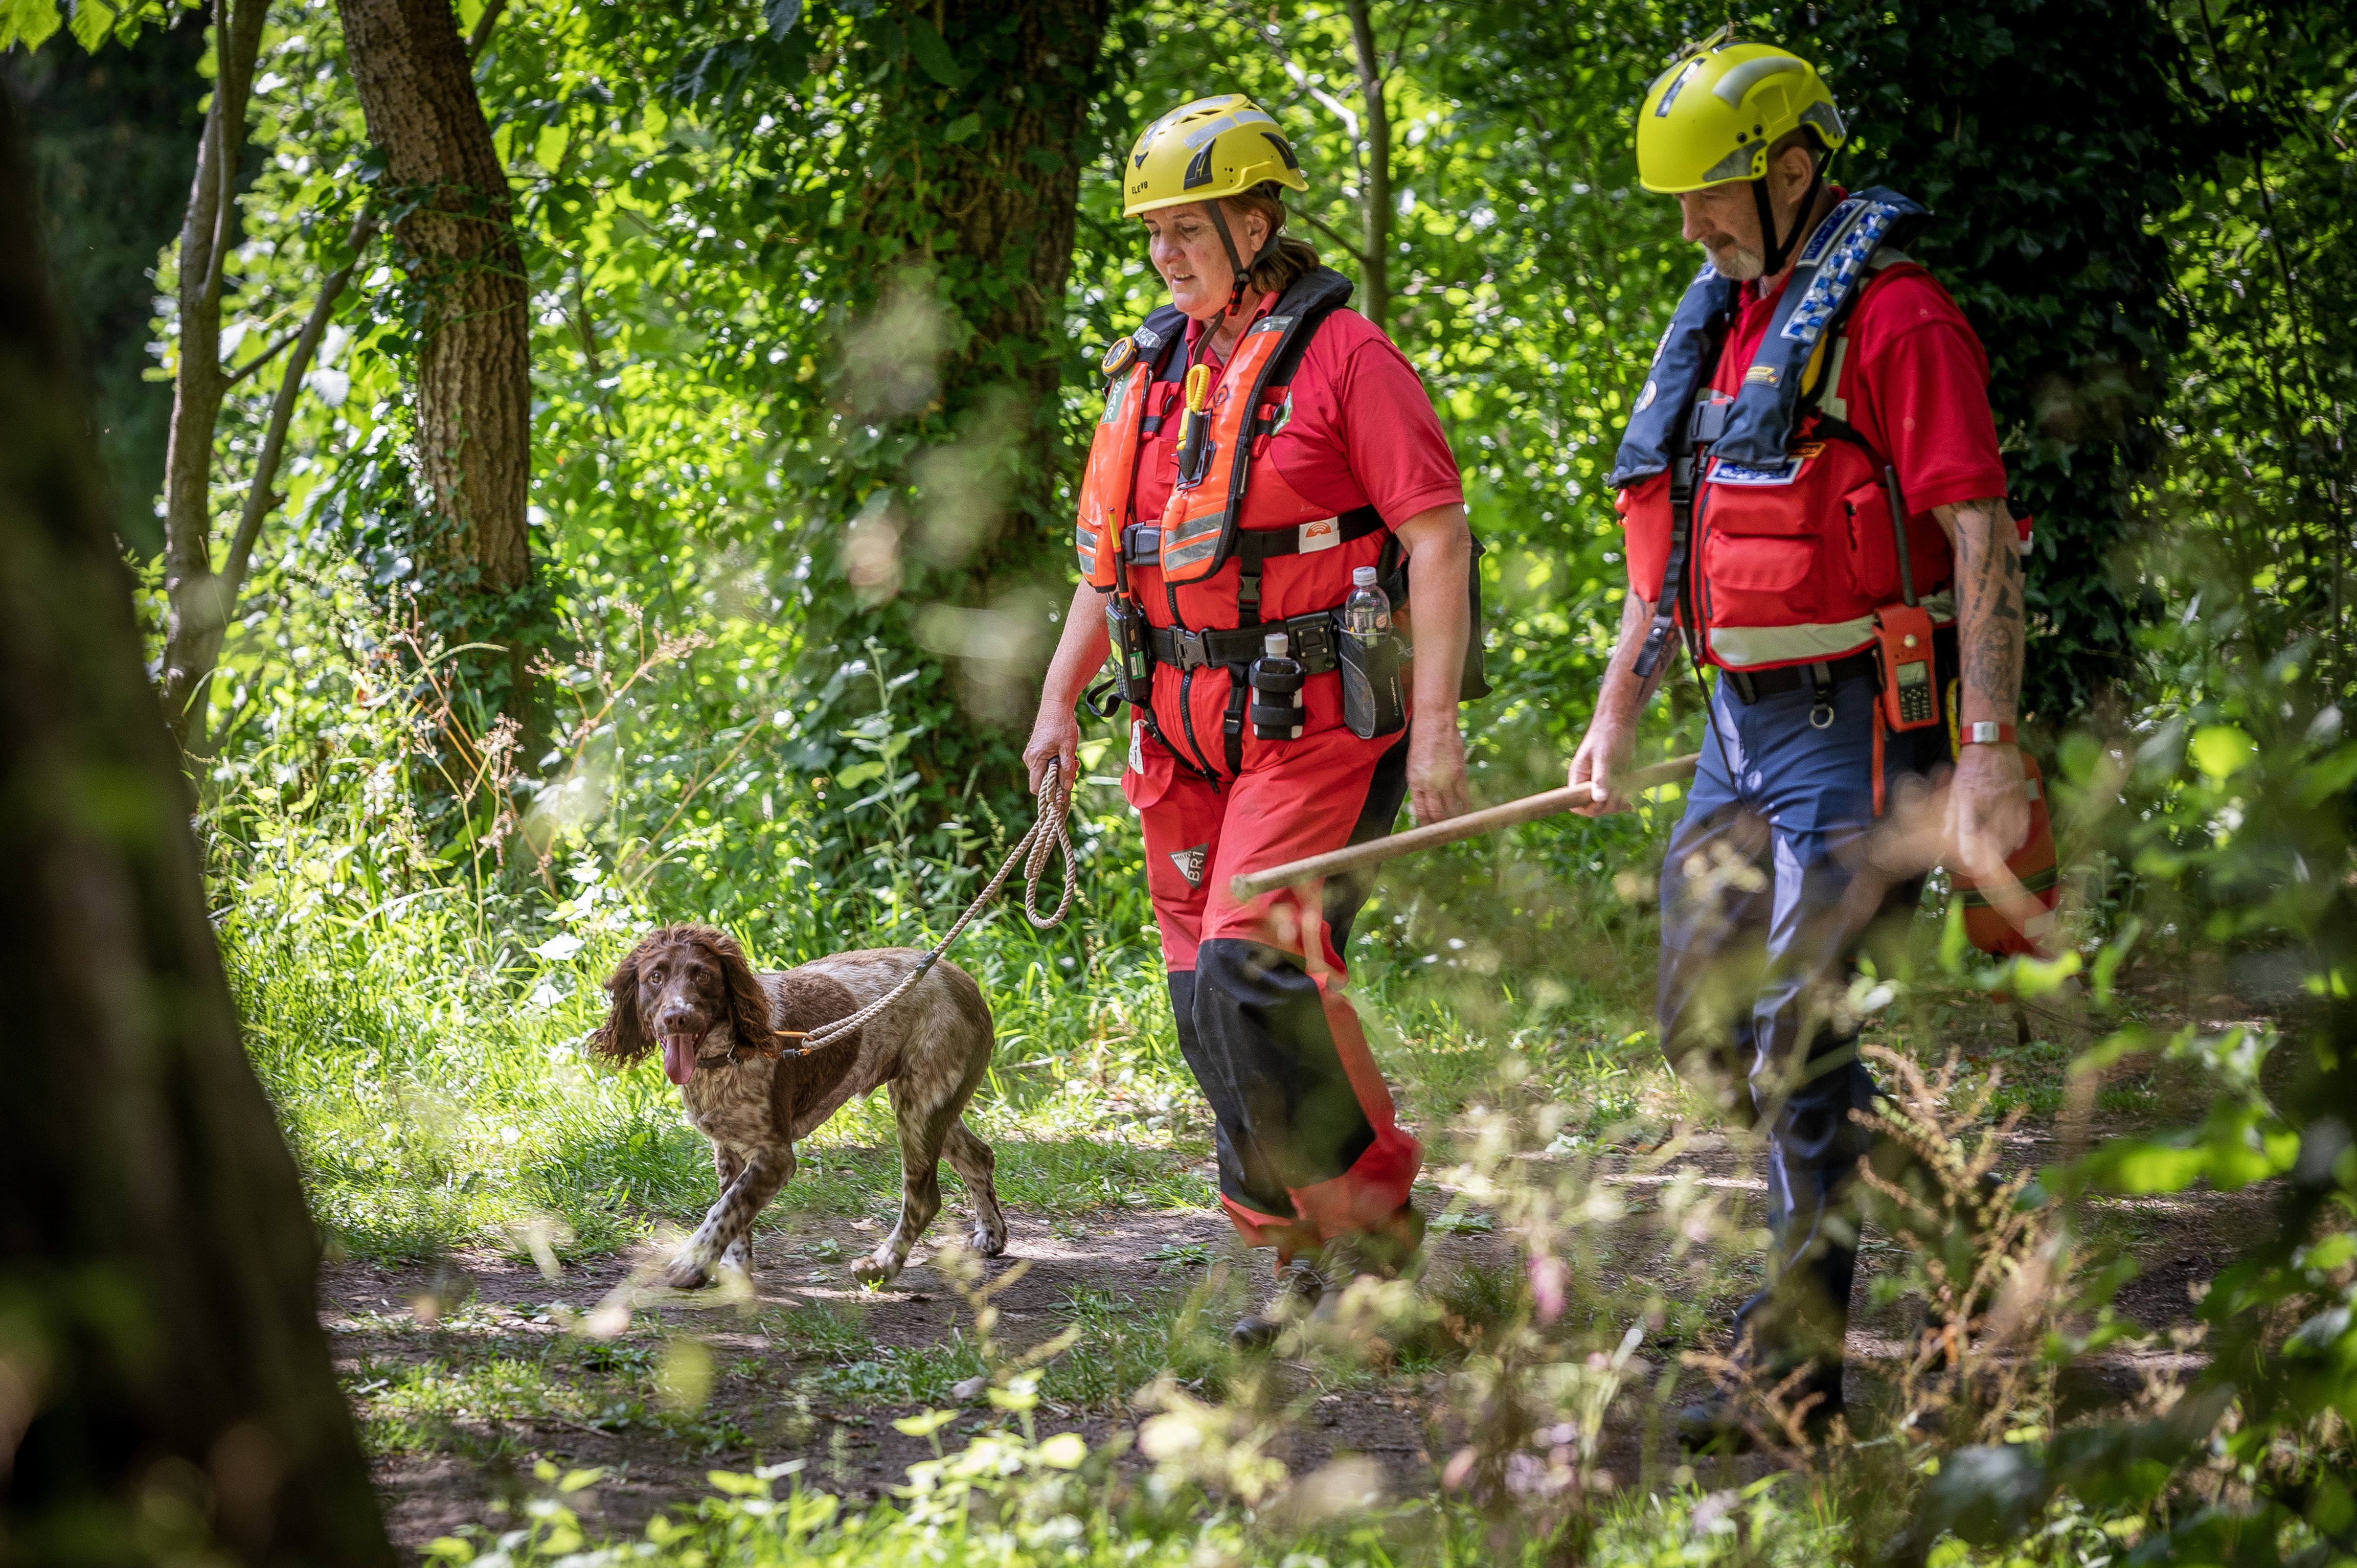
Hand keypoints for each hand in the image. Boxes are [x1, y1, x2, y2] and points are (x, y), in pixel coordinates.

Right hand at [1023, 699, 1080, 798]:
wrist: (1056, 705)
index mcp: (1035, 759)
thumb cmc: (1062, 725)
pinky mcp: (1035, 749)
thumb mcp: (1068, 749)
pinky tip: (1065, 753)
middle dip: (1059, 778)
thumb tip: (1066, 787)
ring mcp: (1031, 753)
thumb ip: (1067, 770)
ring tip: (1071, 757)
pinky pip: (1045, 763)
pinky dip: (1056, 762)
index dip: (1050, 793)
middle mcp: (1029, 758)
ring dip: (1060, 769)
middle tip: (1074, 767)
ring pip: (1045, 772)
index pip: (1036, 788)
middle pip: (1042, 781)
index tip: (1064, 791)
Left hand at [1407, 721, 1469, 824]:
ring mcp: (1444, 780)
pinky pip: (1463, 797)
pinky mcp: (1459, 774)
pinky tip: (1466, 813)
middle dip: (1440, 826)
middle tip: (1445, 833)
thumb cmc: (1422, 743)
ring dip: (1453, 819)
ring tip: (1456, 825)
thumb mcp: (1413, 766)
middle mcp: (1429, 784)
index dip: (1426, 825)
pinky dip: (1465, 807)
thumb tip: (1426, 801)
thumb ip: (1419, 784)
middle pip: (1435, 814)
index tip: (1430, 832)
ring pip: (1450, 808)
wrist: (1435, 725)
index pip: (1421, 812)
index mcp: (1415, 783)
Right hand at [1566, 713, 1635, 815]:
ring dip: (1616, 803)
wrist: (1618, 721)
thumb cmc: (1606, 734)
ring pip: (1606, 804)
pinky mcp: (1613, 779)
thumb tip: (1598, 799)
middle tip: (1619, 793)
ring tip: (1626, 793)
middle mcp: (1587, 782)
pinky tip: (1630, 805)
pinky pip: (1615, 797)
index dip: (1588, 808)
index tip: (1603, 800)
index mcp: (1578, 776)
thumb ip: (1600, 778)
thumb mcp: (1602, 756)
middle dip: (1606, 805)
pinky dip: (1623, 802)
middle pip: (1593, 807)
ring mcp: (1601, 782)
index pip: (1576, 803)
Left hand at [1945, 742, 2029, 884]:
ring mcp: (2009, 800)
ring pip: (2010, 833)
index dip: (1970, 849)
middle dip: (1990, 856)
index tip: (1970, 864)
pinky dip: (2019, 836)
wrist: (1993, 744)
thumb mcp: (1955, 789)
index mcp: (1970, 798)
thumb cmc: (1970, 767)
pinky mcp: (2022, 797)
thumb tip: (1946, 837)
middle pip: (1993, 837)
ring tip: (1999, 860)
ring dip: (2004, 849)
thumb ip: (1952, 814)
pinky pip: (2023, 823)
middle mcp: (1990, 801)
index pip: (1969, 830)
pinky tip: (2015, 845)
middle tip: (1986, 868)